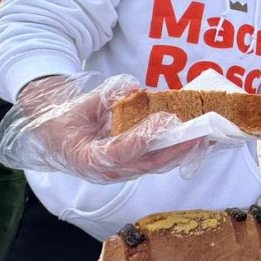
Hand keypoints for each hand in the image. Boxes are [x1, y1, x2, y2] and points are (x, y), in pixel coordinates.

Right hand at [0, 73, 207, 182]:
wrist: (55, 133)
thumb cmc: (65, 118)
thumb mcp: (79, 104)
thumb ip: (104, 97)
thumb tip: (131, 89)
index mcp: (88, 158)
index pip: (120, 152)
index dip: (143, 138)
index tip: (164, 121)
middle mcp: (107, 171)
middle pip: (146, 163)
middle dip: (175, 149)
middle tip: (199, 132)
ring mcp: (121, 171)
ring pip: (155, 164)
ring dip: (181, 151)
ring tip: (205, 136)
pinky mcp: (131, 166)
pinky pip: (156, 160)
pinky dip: (175, 149)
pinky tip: (193, 138)